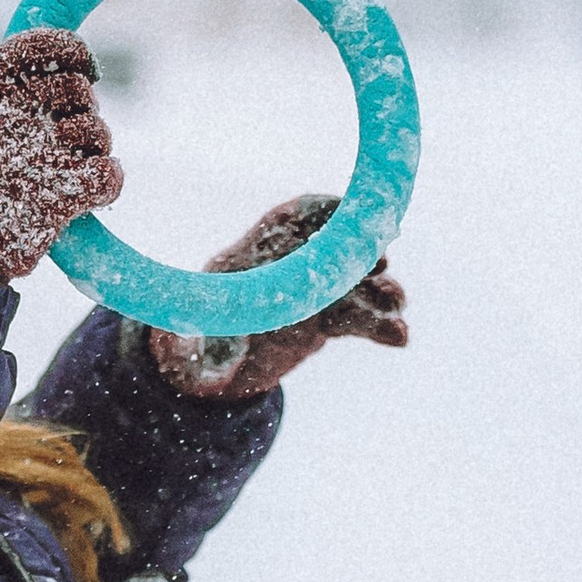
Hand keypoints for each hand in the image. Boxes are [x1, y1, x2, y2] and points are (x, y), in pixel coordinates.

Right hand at [0, 30, 122, 283]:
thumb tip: (42, 75)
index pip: (44, 45)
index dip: (75, 53)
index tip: (86, 69)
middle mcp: (12, 111)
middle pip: (78, 90)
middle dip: (81, 111)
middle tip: (66, 140)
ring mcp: (38, 152)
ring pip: (97, 132)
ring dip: (93, 150)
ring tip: (67, 172)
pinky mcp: (59, 195)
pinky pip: (109, 175)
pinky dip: (108, 182)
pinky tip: (92, 191)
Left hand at [147, 190, 408, 401]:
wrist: (213, 370)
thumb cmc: (191, 349)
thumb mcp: (182, 351)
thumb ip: (184, 349)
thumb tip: (182, 344)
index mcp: (252, 253)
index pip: (290, 218)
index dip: (318, 211)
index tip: (341, 211)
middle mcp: (290, 266)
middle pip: (333, 246)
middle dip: (360, 248)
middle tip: (381, 258)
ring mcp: (314, 292)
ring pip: (356, 284)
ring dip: (381, 288)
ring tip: (396, 304)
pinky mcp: (330, 320)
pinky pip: (361, 319)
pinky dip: (382, 326)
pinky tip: (400, 337)